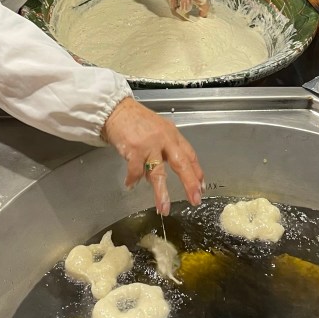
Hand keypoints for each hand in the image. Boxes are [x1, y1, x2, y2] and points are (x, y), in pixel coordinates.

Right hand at [101, 96, 203, 214]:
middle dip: (189, 183)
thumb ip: (164, 151)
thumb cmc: (137, 121)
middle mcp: (165, 139)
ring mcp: (150, 144)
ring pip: (158, 173)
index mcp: (173, 135)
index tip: (201, 187)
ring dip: (161, 192)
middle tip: (195, 199)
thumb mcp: (158, 130)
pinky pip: (136, 170)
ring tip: (163, 208)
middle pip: (181, 164)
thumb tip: (161, 176)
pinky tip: (130, 185)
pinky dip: (133, 180)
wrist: (117, 109)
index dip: (197, 172)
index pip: (190, 155)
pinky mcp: (134, 149)